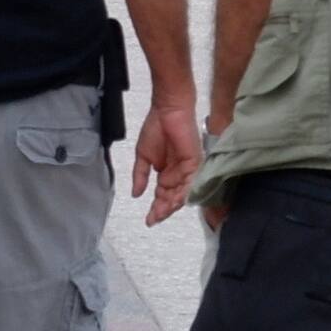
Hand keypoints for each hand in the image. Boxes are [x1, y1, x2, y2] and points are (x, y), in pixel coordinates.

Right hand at [134, 92, 202, 223]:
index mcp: (166, 173)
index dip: (156, 209)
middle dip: (163, 210)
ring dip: (172, 204)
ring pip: (182, 194)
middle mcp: (178, 174)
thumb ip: (140, 176)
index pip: (162, 196)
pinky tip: (175, 201)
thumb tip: (135, 194)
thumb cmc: (155, 128)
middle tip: (154, 218)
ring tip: (161, 212)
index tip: (148, 220)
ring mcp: (188, 170)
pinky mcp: (196, 163)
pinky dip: (184, 192)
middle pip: (172, 198)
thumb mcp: (143, 156)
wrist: (167, 110)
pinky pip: (192, 182)